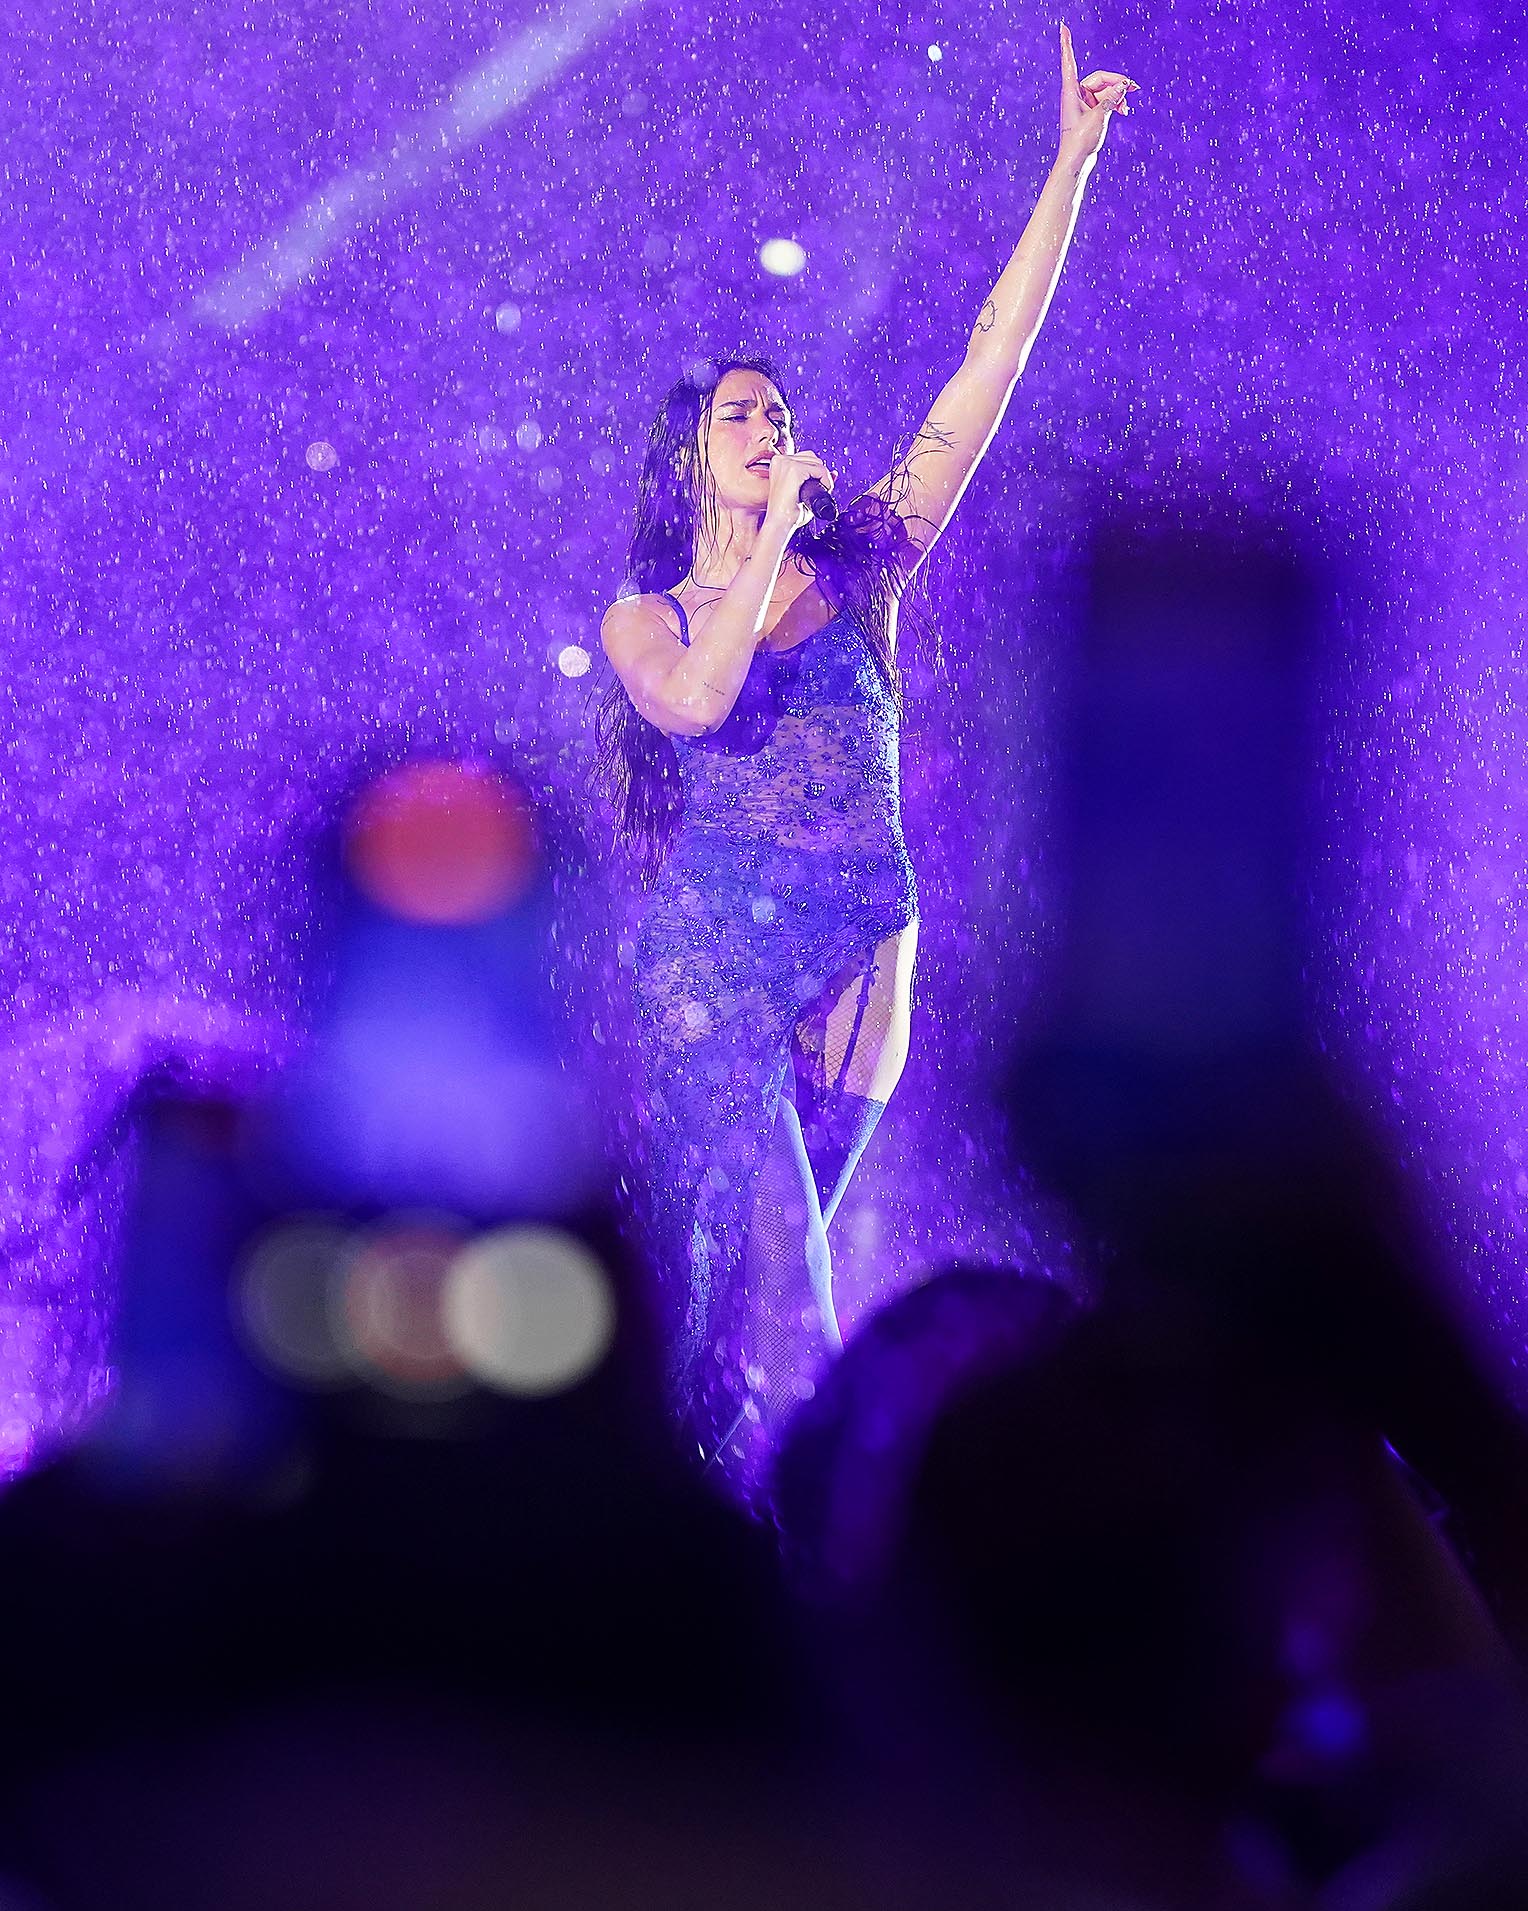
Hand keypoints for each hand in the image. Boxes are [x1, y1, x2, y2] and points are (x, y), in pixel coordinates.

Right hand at [764, 449, 834, 533]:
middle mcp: (780, 460)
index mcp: (778, 463)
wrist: (779, 525)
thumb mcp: (803, 493)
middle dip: (820, 474)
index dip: (815, 472)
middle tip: (817, 492)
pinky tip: (820, 493)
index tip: (818, 486)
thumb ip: (817, 480)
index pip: (805, 457)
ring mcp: (786, 463)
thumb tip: (834, 473)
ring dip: (823, 478)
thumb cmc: (787, 514)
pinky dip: (825, 482)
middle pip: (812, 457)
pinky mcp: (793, 470)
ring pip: (817, 463)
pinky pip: (820, 470)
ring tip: (817, 494)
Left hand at [1057, 20, 1139, 165]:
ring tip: (1127, 107)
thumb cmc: (1080, 141)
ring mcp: (1082, 103)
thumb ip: (1112, 99)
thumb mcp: (1099, 117)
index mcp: (1071, 92)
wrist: (1075, 162)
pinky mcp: (1089, 112)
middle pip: (1100, 78)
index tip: (1063, 27)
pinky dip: (1115, 103)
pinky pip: (1105, 100)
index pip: (1069, 62)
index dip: (1067, 44)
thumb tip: (1124, 85)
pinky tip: (1124, 110)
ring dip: (1118, 96)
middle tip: (1133, 90)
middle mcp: (1075, 94)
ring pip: (1105, 90)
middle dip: (1116, 84)